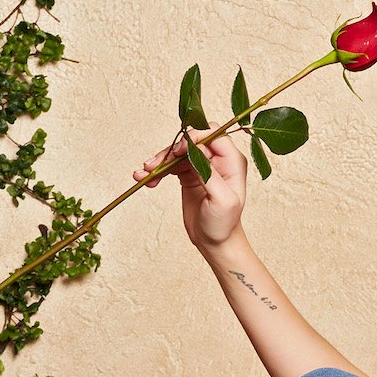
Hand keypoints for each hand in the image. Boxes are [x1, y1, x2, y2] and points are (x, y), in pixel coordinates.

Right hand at [135, 128, 248, 251]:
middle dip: (170, 150)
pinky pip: (171, 165)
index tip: (178, 151)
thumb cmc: (224, 224)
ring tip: (144, 174)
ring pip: (178, 152)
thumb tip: (194, 150)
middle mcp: (218, 160)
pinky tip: (147, 180)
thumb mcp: (222, 200)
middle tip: (153, 164)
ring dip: (159, 161)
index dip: (193, 137)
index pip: (212, 134)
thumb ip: (209, 173)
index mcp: (232, 161)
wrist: (215, 242)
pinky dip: (158, 171)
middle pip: (191, 141)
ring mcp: (201, 166)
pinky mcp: (188, 175)